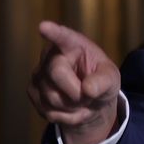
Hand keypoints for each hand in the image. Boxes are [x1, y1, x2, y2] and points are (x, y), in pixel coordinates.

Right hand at [28, 20, 120, 143]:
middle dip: (77, 91)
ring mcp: (38, 74)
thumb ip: (104, 81)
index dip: (53, 32)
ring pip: (52, 97)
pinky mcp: (33, 92)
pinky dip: (67, 117)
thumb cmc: (100, 81)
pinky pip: (49, 112)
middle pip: (58, 74)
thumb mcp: (111, 78)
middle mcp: (51, 56)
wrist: (89, 100)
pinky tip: (72, 108)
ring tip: (82, 100)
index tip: (44, 26)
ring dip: (74, 107)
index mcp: (72, 45)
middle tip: (89, 94)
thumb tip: (88, 89)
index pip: (63, 37)